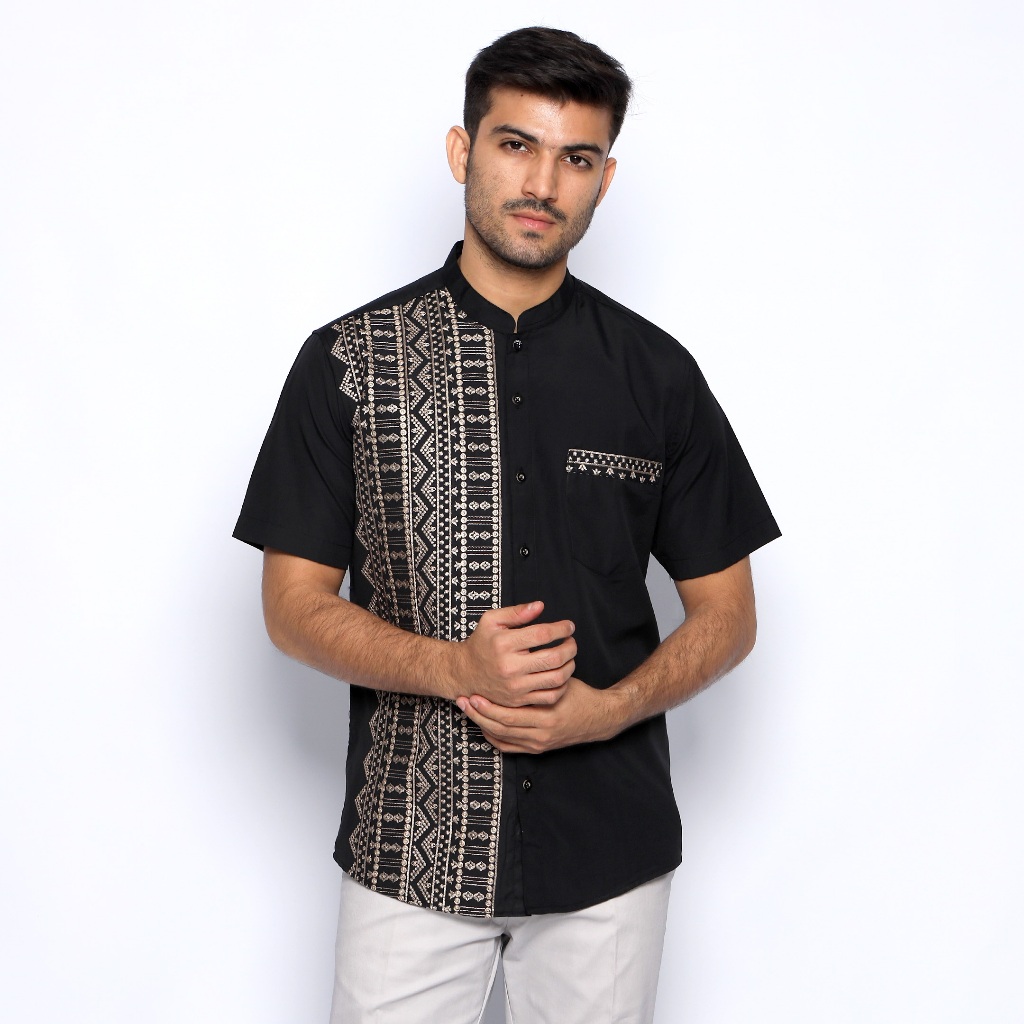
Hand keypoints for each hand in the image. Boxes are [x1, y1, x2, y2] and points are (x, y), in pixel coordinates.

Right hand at [452, 601, 576, 706]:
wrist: (465, 673)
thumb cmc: (481, 643)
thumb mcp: (491, 620)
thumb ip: (516, 612)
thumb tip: (540, 606)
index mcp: (504, 644)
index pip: (542, 634)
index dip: (561, 628)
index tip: (569, 626)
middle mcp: (510, 667)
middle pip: (553, 658)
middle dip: (570, 647)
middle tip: (572, 641)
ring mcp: (515, 687)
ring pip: (556, 678)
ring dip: (570, 665)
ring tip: (569, 657)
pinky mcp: (519, 701)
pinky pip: (550, 696)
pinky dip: (562, 685)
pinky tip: (561, 674)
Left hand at [456, 677, 628, 753]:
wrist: (599, 718)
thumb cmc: (579, 694)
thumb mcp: (561, 680)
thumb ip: (540, 673)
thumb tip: (517, 657)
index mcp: (546, 715)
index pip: (508, 714)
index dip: (487, 706)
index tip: (472, 694)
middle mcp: (541, 734)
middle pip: (500, 727)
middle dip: (479, 714)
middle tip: (463, 701)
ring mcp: (539, 743)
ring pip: (502, 737)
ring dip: (483, 724)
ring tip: (468, 710)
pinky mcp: (539, 749)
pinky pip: (510, 747)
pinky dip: (494, 737)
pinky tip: (484, 726)